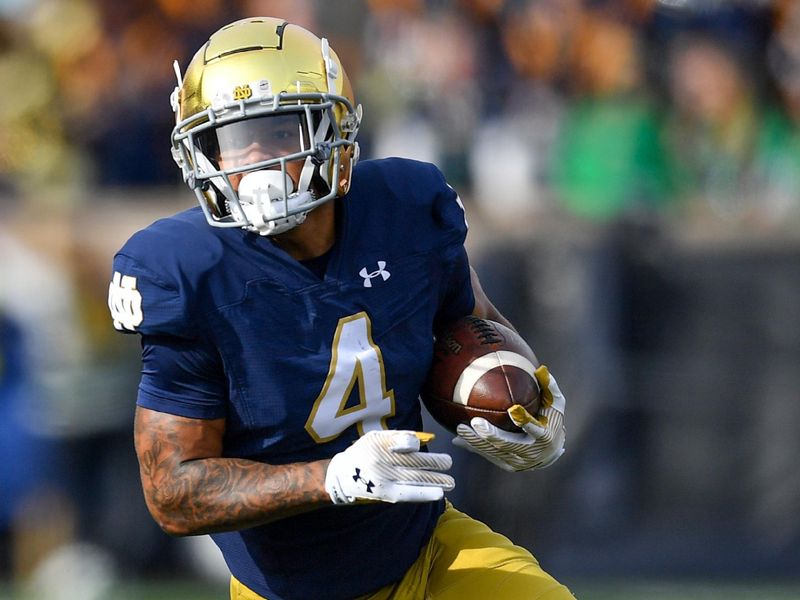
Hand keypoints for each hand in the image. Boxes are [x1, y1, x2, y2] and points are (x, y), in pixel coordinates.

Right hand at [325, 430, 454, 503]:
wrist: (343, 476)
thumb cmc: (365, 453)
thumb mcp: (376, 438)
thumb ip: (399, 437)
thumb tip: (426, 440)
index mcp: (381, 443)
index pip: (403, 442)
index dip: (414, 444)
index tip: (423, 445)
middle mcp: (383, 460)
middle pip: (415, 461)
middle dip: (435, 463)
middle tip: (448, 462)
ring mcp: (385, 478)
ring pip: (416, 478)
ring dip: (436, 480)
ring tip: (451, 482)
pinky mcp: (386, 493)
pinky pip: (409, 493)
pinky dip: (425, 493)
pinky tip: (439, 493)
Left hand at [452, 365, 565, 471]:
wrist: (549, 454)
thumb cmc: (551, 422)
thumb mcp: (554, 405)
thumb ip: (549, 388)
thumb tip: (541, 369)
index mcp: (545, 437)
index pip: (535, 429)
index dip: (524, 421)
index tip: (513, 409)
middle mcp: (531, 452)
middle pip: (509, 444)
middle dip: (491, 435)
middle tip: (475, 422)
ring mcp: (517, 461)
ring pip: (494, 452)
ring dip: (476, 441)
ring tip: (460, 428)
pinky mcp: (506, 464)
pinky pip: (487, 455)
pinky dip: (473, 448)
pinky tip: (457, 440)